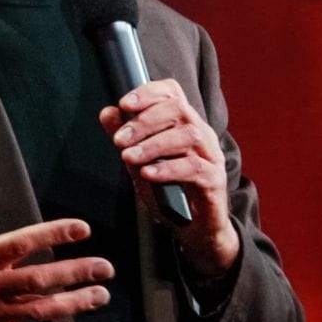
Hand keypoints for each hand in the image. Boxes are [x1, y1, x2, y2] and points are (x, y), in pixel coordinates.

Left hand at [101, 79, 239, 279]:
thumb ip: (126, 138)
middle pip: (178, 110)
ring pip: (188, 136)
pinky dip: (168, 168)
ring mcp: (211, 155)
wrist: (194, 229)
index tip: (123, 103)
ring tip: (128, 157)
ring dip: (153, 145)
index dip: (148, 92)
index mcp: (184, 123)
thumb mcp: (140, 163)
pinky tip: (148, 174)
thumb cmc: (169, 191)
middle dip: (144, 122)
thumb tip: (107, 112)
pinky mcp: (214, 180)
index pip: (172, 92)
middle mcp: (201, 134)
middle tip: (119, 140)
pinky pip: (194, 167)